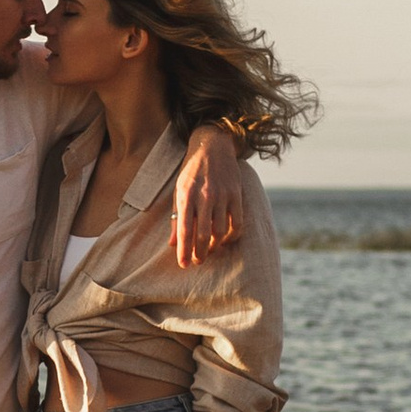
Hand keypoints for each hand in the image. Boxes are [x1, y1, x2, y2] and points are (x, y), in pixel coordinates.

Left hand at [173, 123, 241, 266]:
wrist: (213, 146)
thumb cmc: (191, 171)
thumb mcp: (179, 190)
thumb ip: (177, 217)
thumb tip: (173, 244)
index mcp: (186, 195)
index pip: (185, 229)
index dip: (184, 250)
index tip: (183, 265)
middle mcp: (205, 196)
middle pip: (203, 234)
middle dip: (199, 252)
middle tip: (197, 261)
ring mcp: (222, 195)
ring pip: (220, 231)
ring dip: (214, 246)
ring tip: (209, 251)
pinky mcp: (237, 194)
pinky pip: (237, 222)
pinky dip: (232, 236)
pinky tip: (225, 240)